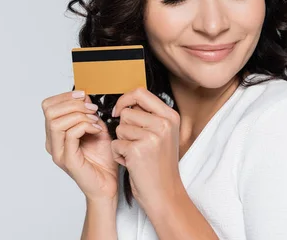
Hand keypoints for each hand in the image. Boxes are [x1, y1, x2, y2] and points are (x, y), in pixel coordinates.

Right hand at [42, 90, 118, 201]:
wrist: (108, 184)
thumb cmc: (102, 159)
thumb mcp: (95, 128)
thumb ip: (87, 113)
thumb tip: (83, 96)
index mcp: (55, 134)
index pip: (48, 106)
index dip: (65, 96)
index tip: (83, 95)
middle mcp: (52, 143)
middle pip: (49, 111)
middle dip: (73, 104)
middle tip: (91, 109)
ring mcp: (58, 152)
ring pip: (56, 122)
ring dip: (79, 115)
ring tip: (94, 120)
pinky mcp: (68, 160)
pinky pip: (70, 134)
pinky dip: (85, 126)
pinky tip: (96, 130)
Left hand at [110, 87, 182, 210]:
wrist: (164, 193)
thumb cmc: (160, 164)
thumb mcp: (164, 134)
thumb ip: (149, 116)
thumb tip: (127, 101)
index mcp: (170, 116)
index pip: (141, 92)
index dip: (125, 99)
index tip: (119, 111)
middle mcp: (163, 124)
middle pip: (127, 112)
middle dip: (124, 128)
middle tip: (135, 144)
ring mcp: (152, 137)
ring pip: (119, 128)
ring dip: (121, 142)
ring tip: (135, 155)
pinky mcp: (137, 150)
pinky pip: (115, 144)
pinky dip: (118, 155)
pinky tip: (131, 163)